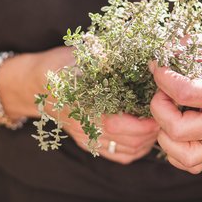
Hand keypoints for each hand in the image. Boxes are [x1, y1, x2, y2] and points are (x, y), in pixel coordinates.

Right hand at [26, 47, 159, 163]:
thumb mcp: (82, 54)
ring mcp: (88, 138)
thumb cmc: (61, 64)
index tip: (158, 104)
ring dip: (148, 139)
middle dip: (152, 128)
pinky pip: (118, 155)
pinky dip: (137, 148)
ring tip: (159, 119)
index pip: (117, 123)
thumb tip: (134, 46)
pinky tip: (145, 133)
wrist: (34, 83)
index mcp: (83, 104)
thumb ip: (104, 55)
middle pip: (128, 140)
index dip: (143, 119)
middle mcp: (86, 126)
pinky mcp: (90, 142)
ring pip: (127, 150)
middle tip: (166, 110)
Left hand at [149, 33, 201, 173]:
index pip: (185, 93)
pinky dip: (175, 150)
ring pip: (181, 155)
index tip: (159, 64)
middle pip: (177, 130)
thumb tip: (168, 48)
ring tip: (170, 110)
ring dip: (165, 133)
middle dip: (159, 107)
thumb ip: (199, 44)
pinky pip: (191, 163)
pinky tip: (176, 126)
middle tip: (164, 90)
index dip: (163, 77)